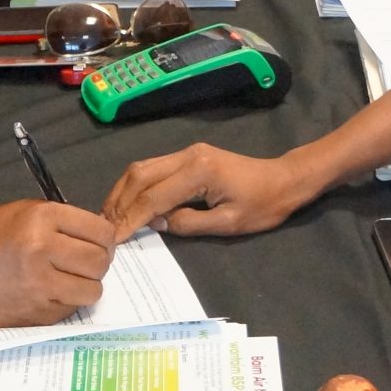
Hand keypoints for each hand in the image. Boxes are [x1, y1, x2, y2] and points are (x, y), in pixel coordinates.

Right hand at [0, 199, 115, 325]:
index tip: (95, 242)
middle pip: (101, 260)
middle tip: (82, 262)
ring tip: (66, 279)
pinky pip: (72, 309)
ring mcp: (41, 285)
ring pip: (93, 289)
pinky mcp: (37, 315)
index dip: (103, 237)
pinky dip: (66, 302)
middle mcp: (44, 249)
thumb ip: (57, 222)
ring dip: (85, 285)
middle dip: (97, 261)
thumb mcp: (17, 214)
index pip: (100, 229)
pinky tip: (47, 293)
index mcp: (40, 217)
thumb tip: (95, 236)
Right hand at [103, 143, 313, 237]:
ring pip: (142, 167)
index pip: (153, 196)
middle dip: (119, 202)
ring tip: (110, 218)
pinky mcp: (188, 155)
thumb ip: (189, 223)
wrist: (284, 180)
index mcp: (199, 171)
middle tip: (105, 229)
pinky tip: (129, 203)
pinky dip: (135, 186)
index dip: (130, 218)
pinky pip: (153, 167)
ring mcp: (187, 152)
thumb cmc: (262, 206)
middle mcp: (187, 155)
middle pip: (140, 175)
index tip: (113, 238)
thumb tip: (156, 224)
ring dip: (123, 192)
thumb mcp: (228, 224)